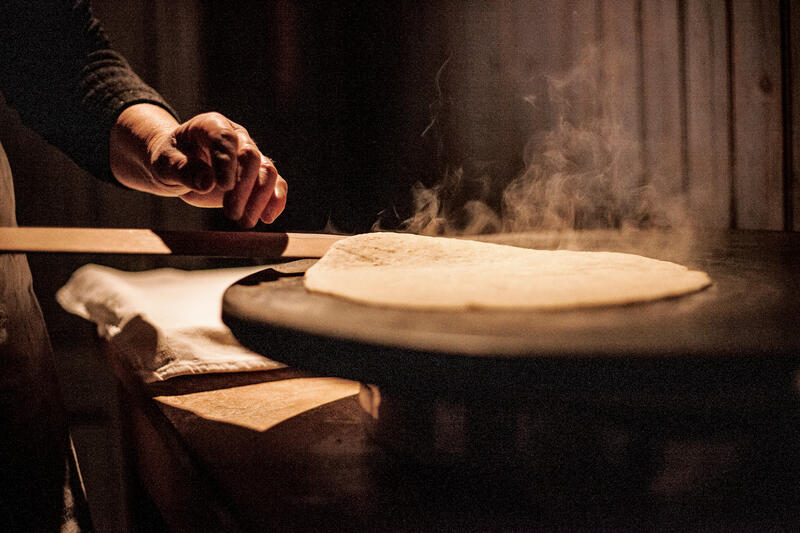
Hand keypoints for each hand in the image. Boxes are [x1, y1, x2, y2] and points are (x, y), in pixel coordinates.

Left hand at [110, 104, 286, 227]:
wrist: (180, 165)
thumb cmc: (171, 159)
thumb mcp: (166, 163)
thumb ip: (183, 170)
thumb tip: (207, 182)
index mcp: (212, 125)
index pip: (226, 139)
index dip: (227, 162)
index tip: (223, 187)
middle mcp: (237, 137)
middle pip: (251, 156)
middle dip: (243, 187)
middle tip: (231, 214)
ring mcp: (251, 155)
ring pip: (267, 171)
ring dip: (260, 198)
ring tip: (245, 222)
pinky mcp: (259, 175)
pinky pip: (276, 185)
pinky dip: (276, 201)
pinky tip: (267, 218)